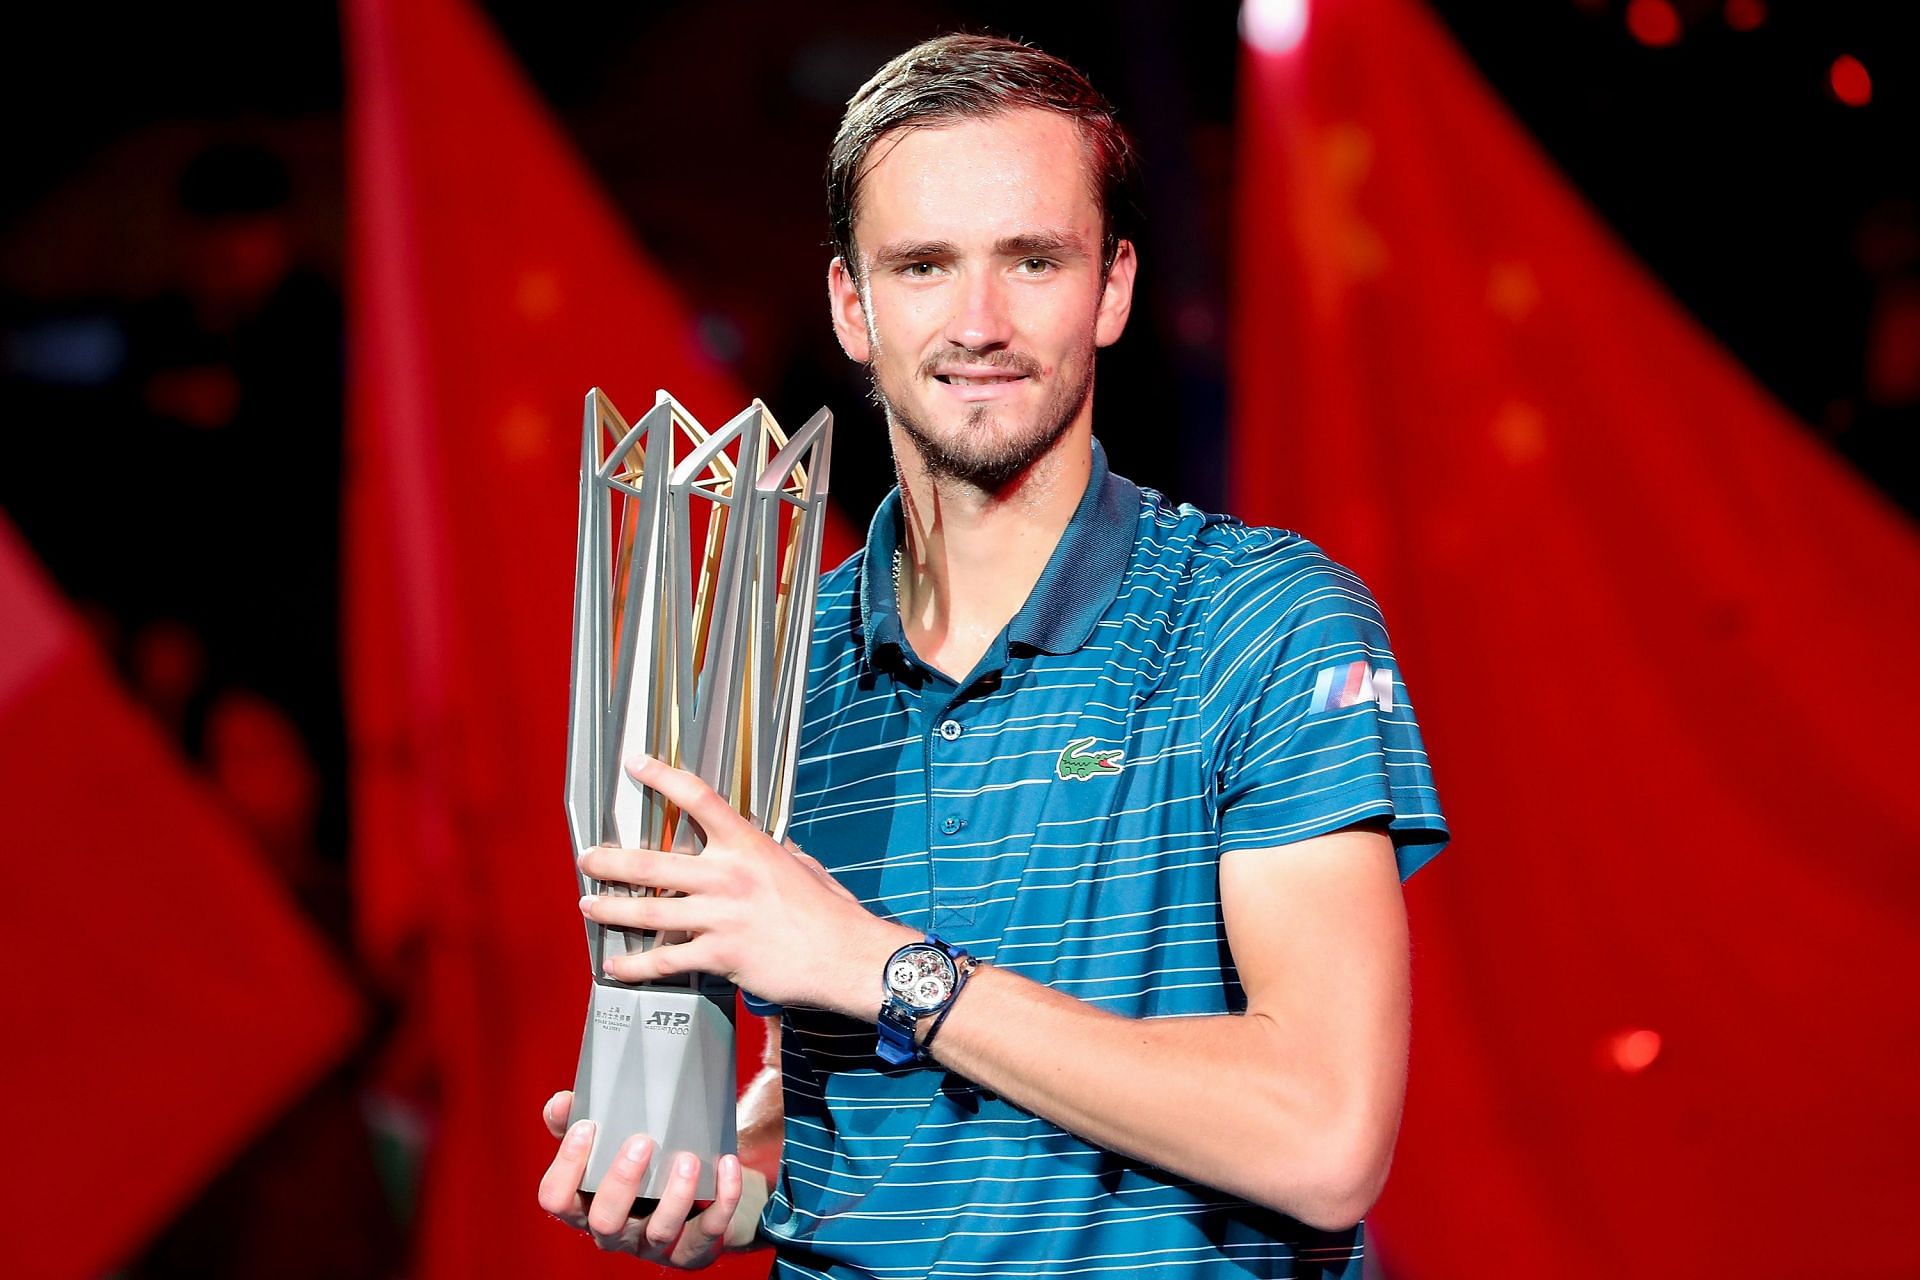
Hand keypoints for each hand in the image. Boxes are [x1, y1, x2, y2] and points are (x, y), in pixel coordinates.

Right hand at [536, 1090, 760, 1264]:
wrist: (694, 1196)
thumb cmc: (640, 1164)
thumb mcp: (606, 1143)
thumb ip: (578, 1122)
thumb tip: (562, 1101)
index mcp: (585, 1205)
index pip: (556, 1199)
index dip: (566, 1167)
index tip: (587, 1126)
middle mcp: (614, 1232)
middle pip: (604, 1222)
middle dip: (621, 1182)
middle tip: (642, 1143)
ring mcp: (653, 1245)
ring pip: (659, 1231)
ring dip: (675, 1195)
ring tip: (687, 1158)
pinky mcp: (692, 1250)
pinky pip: (708, 1230)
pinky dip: (722, 1198)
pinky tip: (726, 1165)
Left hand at [577, 754, 912, 1012]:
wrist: (846, 956)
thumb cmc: (831, 913)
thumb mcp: (803, 866)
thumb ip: (775, 856)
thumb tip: (765, 853)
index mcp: (749, 846)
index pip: (698, 799)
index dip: (663, 777)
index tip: (637, 764)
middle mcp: (727, 876)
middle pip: (652, 861)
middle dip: (610, 860)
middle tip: (587, 858)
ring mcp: (719, 916)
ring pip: (648, 910)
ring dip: (610, 908)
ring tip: (587, 904)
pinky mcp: (719, 955)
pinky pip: (666, 960)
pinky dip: (635, 965)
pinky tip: (616, 965)